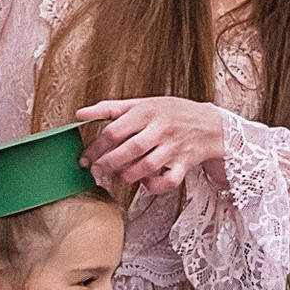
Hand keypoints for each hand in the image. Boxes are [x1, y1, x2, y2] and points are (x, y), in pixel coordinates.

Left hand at [78, 96, 231, 194]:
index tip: (85, 159)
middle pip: (130, 149)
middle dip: (108, 164)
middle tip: (96, 172)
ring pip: (147, 166)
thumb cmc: (170, 113)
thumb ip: (110, 109)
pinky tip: (145, 184)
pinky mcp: (185, 164)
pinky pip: (169, 181)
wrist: (210, 124)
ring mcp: (174, 147)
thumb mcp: (142, 104)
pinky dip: (154, 186)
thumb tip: (80, 113)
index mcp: (147, 111)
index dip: (96, 147)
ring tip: (117, 177)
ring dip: (127, 176)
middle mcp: (161, 128)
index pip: (115, 130)